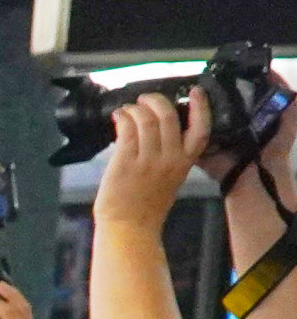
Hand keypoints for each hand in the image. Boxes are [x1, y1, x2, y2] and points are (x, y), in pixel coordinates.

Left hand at [97, 86, 206, 240]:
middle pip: (169, 116)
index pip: (201, 129)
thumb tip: (158, 130)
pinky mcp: (126, 162)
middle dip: (155, 100)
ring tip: (126, 109)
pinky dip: (122, 118)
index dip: (200, 106)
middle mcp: (170, 158)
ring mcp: (148, 160)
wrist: (129, 227)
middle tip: (144, 99)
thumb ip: (171, 156)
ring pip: (146, 120)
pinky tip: (117, 117)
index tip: (196, 91)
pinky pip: (126, 130)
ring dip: (134, 108)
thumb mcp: (171, 178)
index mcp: (185, 162)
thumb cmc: (146, 205)